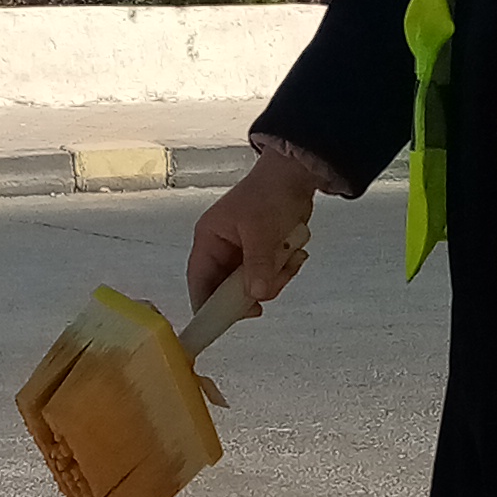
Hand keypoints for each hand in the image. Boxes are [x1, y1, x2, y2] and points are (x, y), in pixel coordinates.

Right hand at [186, 151, 319, 312]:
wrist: (296, 173)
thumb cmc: (269, 194)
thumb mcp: (261, 231)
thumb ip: (257, 264)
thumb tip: (256, 296)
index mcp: (209, 240)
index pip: (199, 280)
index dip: (207, 304)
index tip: (222, 322)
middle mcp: (221, 249)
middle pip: (228, 288)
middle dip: (252, 290)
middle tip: (271, 288)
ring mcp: (243, 253)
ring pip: (253, 284)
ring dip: (275, 277)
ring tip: (290, 257)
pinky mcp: (263, 254)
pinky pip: (270, 275)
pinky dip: (285, 269)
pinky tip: (295, 252)